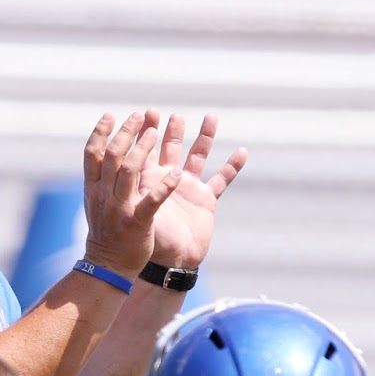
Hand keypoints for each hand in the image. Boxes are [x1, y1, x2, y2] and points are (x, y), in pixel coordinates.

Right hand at [78, 110, 181, 277]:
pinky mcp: (139, 223)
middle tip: (141, 115)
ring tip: (156, 131)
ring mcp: (121, 208)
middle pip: (114, 155)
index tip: (111, 115)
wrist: (108, 266)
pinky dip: (165, 187)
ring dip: (143, 148)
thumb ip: (100, 179)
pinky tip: (177, 173)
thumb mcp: (96, 202)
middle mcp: (105, 194)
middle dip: (127, 132)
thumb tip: (101, 152)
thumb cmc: (105, 232)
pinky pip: (153, 202)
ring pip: (131, 170)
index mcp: (94, 188)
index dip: (101, 132)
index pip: (93, 153)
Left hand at [144, 113, 246, 268]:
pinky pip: (222, 180)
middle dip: (172, 130)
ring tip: (211, 117)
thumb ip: (141, 187)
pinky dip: (232, 167)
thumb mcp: (142, 210)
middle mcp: (169, 181)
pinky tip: (242, 153)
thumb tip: (132, 164)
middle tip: (173, 114)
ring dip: (204, 137)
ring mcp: (189, 188)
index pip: (147, 150)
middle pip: (172, 148)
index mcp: (150, 182)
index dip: (146, 132)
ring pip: (198, 156)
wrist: (170, 263)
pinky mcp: (206, 199)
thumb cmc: (150, 240)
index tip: (147, 112)